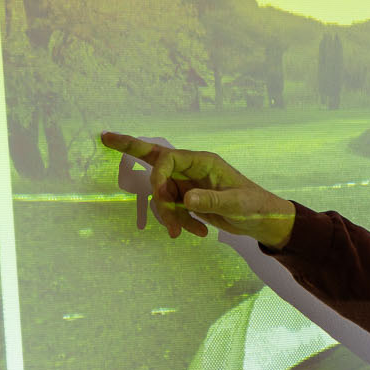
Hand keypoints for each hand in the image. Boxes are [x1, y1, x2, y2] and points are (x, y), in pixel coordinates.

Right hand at [99, 131, 295, 248]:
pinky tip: (196, 233)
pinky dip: (179, 223)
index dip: (156, 177)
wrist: (264, 222)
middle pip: (154, 160)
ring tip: (186, 234)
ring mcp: (188, 184)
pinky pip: (172, 210)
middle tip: (105, 136)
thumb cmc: (255, 207)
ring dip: (169, 216)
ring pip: (162, 196)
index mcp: (202, 162)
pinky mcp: (189, 200)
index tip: (160, 197)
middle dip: (130, 148)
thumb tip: (186, 199)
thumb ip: (211, 201)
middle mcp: (192, 169)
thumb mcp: (237, 205)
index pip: (166, 160)